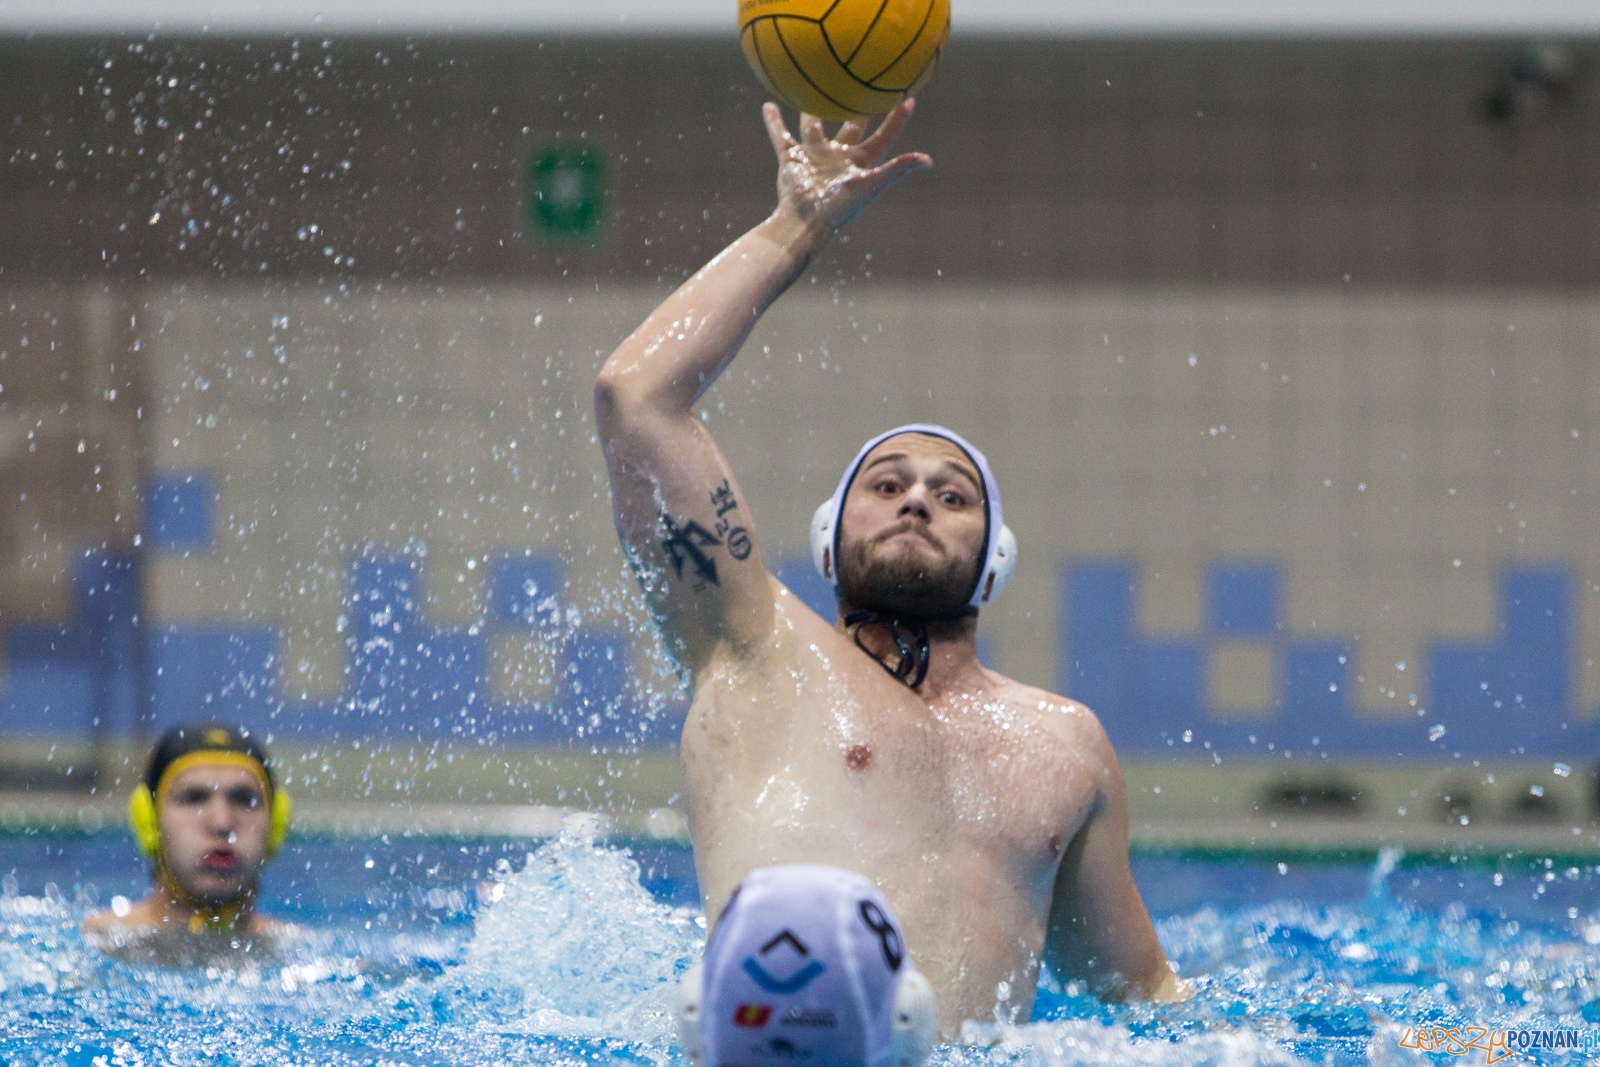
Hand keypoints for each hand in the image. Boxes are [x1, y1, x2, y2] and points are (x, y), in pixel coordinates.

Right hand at [763, 100, 930, 241]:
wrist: (805, 223)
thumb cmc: (841, 208)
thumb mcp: (872, 185)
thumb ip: (897, 170)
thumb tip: (928, 160)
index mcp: (862, 162)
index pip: (884, 136)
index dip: (897, 120)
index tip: (908, 98)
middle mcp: (839, 156)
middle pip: (851, 126)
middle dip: (858, 108)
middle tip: (863, 85)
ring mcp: (815, 157)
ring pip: (814, 126)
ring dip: (812, 110)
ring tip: (812, 88)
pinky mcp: (792, 160)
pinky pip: (781, 136)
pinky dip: (774, 122)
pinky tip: (768, 104)